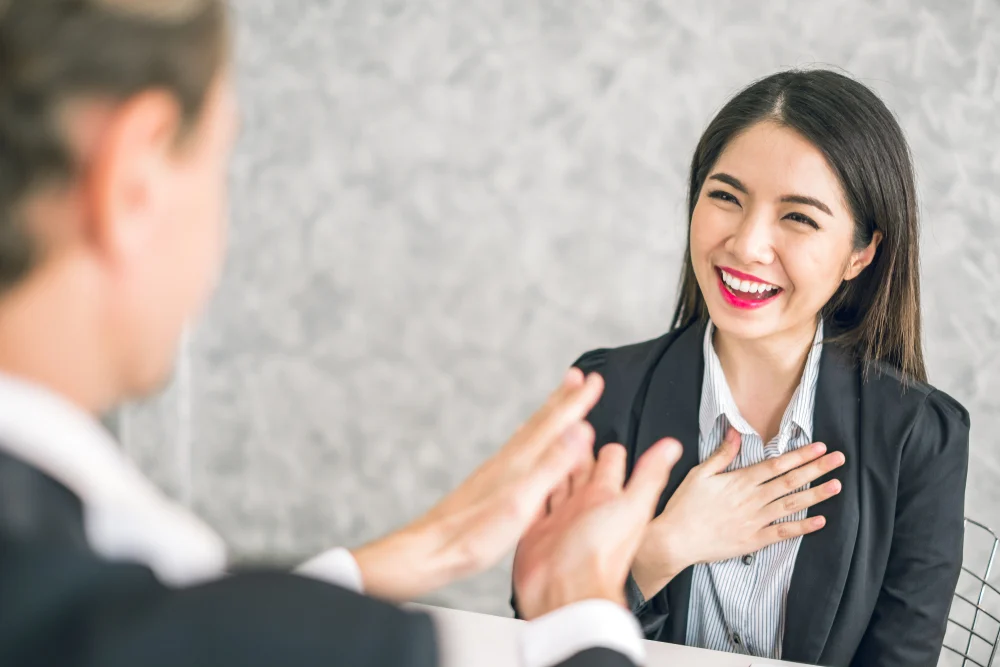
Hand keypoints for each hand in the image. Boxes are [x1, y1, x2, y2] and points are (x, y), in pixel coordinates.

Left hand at [352, 368, 603, 600]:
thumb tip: (579, 431)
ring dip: (547, 414)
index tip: (595, 380)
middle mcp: (508, 460)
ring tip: (557, 400)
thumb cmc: (474, 536)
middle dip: (563, 399)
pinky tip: (524, 443)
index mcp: (520, 464)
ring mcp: (496, 471)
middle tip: (578, 376)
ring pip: (528, 432)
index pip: (555, 424)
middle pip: (540, 421)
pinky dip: (529, 437)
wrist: (429, 551)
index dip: (576, 402)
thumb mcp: (521, 504)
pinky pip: (517, 449)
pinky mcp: (488, 484)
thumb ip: (551, 466)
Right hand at [512, 437, 682, 619]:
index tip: (598, 423)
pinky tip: (521, 474)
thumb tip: (672, 446)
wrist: (568, 593)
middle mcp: (583, 506)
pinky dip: (527, 488)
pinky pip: (530, 502)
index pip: (609, 462)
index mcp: (606, 497)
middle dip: (572, 446)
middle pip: (577, 468)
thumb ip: (650, 476)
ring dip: (550, 464)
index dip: (606, 445)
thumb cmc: (603, 555)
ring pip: (553, 482)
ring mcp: (558, 518)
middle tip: (566, 426)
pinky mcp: (535, 531)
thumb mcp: (632, 507)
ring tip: (544, 442)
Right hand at [631, 427, 844, 599]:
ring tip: (837, 486)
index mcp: (740, 481)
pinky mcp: (754, 540)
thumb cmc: (685, 505)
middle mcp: (753, 499)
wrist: (676, 540)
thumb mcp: (699, 474)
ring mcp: (756, 521)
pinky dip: (802, 527)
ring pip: (792, 505)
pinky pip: (783, 532)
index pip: (777, 464)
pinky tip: (820, 521)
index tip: (820, 447)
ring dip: (816, 495)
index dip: (800, 455)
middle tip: (839, 460)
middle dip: (817, 469)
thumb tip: (735, 431)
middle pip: (791, 481)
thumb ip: (722, 454)